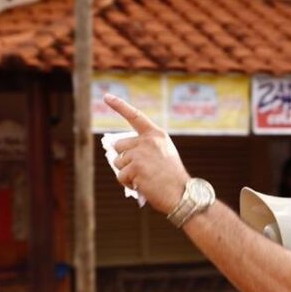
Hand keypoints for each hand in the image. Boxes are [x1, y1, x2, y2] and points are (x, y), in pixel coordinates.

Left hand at [103, 94, 190, 213]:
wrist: (183, 195)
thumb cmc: (173, 179)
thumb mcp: (163, 155)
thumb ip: (144, 148)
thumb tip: (118, 153)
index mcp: (157, 135)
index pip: (135, 116)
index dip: (119, 105)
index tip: (107, 96)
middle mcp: (148, 141)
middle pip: (119, 145)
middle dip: (125, 158)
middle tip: (141, 170)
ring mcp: (140, 153)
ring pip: (118, 162)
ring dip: (126, 173)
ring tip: (144, 179)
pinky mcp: (135, 168)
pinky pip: (121, 176)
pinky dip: (128, 184)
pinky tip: (142, 186)